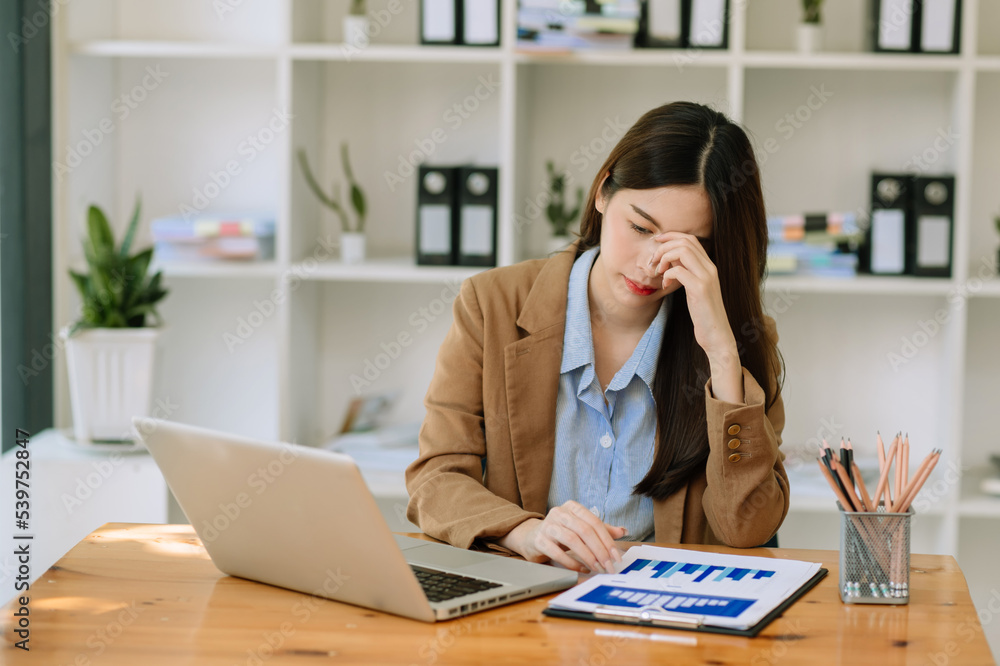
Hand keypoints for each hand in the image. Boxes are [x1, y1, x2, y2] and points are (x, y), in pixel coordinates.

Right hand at [499, 501, 625, 572]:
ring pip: (572, 540)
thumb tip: (623, 531)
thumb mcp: (581, 528)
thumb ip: (601, 529)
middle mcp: (559, 512)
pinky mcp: (539, 540)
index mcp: (572, 507)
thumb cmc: (560, 533)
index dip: (607, 540)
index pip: (594, 522)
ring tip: (597, 568)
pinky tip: (582, 569)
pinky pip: (557, 552)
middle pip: (584, 530)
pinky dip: (572, 563)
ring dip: (588, 556)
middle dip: (600, 550)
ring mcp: (548, 525)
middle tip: (608, 566)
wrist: (532, 537)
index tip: (616, 556)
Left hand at [645, 231, 736, 359]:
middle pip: (685, 241)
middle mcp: (710, 268)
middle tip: (654, 261)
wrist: (716, 333)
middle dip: (664, 247)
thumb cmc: (702, 312)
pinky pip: (678, 271)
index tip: (657, 241)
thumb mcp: (693, 287)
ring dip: (664, 258)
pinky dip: (667, 275)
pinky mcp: (700, 289)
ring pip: (682, 251)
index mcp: (709, 266)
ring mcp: (706, 278)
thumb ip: (685, 270)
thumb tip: (669, 258)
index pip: (691, 239)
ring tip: (658, 271)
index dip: (672, 236)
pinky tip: (665, 285)